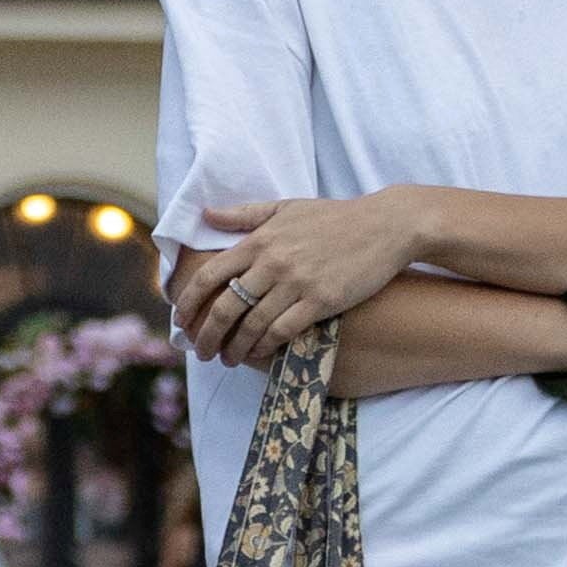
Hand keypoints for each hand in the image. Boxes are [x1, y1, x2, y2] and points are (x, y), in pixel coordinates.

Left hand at [179, 191, 429, 366]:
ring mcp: (296, 282)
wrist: (386, 225)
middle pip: (224, 308)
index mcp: (259, 240)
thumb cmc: (335, 217)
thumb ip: (245, 215)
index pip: (209, 275)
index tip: (180, 321)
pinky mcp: (321, 301)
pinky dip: (265, 347)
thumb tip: (206, 213)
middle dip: (206, 336)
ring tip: (227, 359)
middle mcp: (272, 262)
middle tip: (200, 352)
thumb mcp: (286, 207)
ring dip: (234, 348)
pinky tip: (259, 354)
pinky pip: (282, 332)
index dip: (188, 302)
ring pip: (251, 325)